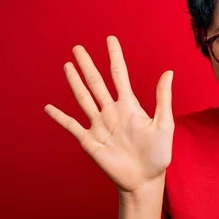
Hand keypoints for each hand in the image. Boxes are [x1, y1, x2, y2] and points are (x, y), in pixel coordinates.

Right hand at [44, 35, 174, 193]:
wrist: (145, 180)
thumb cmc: (158, 154)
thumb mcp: (164, 124)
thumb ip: (163, 99)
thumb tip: (168, 72)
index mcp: (130, 106)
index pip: (120, 75)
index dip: (115, 56)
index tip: (110, 39)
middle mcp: (112, 112)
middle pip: (97, 82)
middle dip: (87, 65)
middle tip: (78, 47)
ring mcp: (100, 125)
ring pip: (84, 99)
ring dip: (74, 82)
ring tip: (67, 66)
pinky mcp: (90, 141)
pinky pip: (72, 126)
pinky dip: (60, 118)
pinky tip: (49, 107)